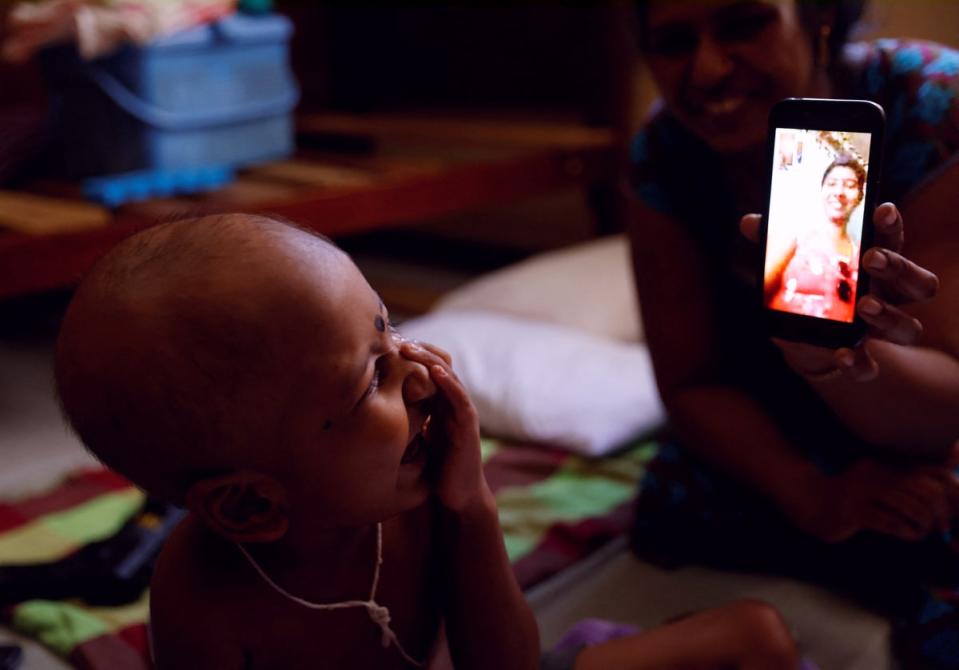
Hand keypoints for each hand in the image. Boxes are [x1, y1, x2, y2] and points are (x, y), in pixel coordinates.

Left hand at [399, 341, 490, 512]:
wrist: (457, 496)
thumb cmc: (434, 468)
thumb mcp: (413, 438)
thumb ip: (404, 420)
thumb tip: (372, 408)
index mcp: (438, 404)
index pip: (425, 371)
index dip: (409, 357)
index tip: (386, 345)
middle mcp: (451, 404)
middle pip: (436, 367)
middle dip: (416, 352)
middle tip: (394, 340)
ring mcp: (462, 413)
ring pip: (448, 377)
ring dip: (429, 360)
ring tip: (410, 348)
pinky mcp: (469, 426)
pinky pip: (460, 399)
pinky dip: (449, 383)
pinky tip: (435, 372)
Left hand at [742, 203, 938, 380]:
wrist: (801, 336)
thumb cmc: (806, 287)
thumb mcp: (790, 263)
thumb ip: (774, 242)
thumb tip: (750, 222)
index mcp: (873, 264)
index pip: (893, 240)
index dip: (891, 224)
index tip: (882, 210)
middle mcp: (886, 296)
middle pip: (917, 282)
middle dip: (898, 267)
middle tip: (872, 258)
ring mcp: (877, 329)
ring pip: (908, 327)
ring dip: (889, 314)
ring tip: (865, 305)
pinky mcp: (859, 356)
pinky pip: (870, 366)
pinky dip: (859, 363)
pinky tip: (843, 354)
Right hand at [795, 448, 958, 542]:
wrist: (810, 502)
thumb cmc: (851, 496)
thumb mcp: (879, 480)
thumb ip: (907, 479)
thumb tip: (945, 477)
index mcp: (885, 462)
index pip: (930, 470)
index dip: (950, 488)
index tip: (954, 507)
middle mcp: (875, 473)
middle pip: (924, 488)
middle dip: (940, 511)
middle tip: (943, 526)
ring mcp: (862, 492)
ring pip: (910, 506)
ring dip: (924, 523)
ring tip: (924, 530)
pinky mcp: (852, 512)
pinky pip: (890, 522)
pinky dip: (907, 531)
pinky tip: (909, 535)